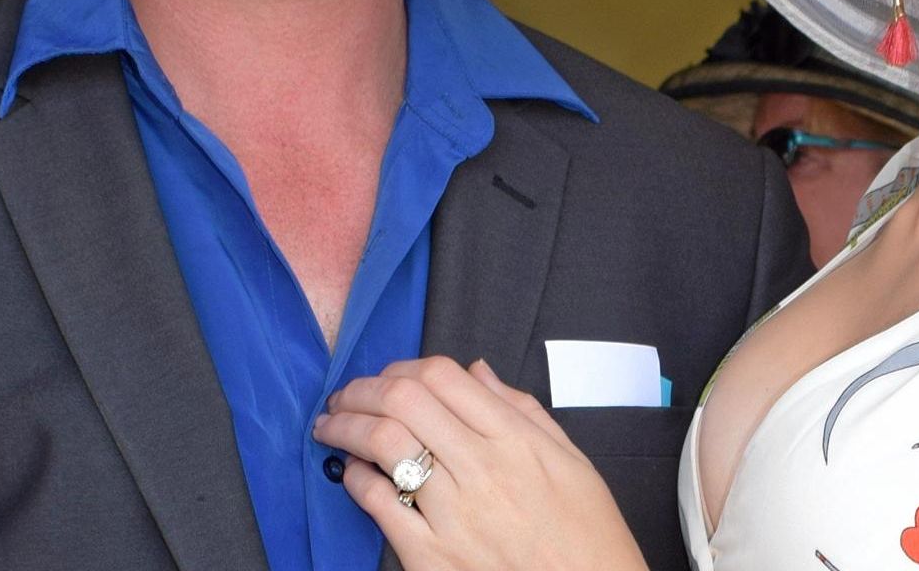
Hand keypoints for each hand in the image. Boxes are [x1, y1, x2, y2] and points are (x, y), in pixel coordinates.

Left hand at [315, 356, 649, 570]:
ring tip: (331, 426)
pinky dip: (355, 480)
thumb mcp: (573, 462)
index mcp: (516, 440)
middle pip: (403, 400)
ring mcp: (455, 514)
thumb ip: (522, 410)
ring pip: (383, 444)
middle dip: (361, 389)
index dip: (403, 366)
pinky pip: (379, 504)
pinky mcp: (432, 556)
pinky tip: (351, 473)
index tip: (386, 375)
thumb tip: (477, 372)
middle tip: (344, 394)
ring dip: (346, 426)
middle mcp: (483, 469)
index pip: (443, 376)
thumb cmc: (587, 536)